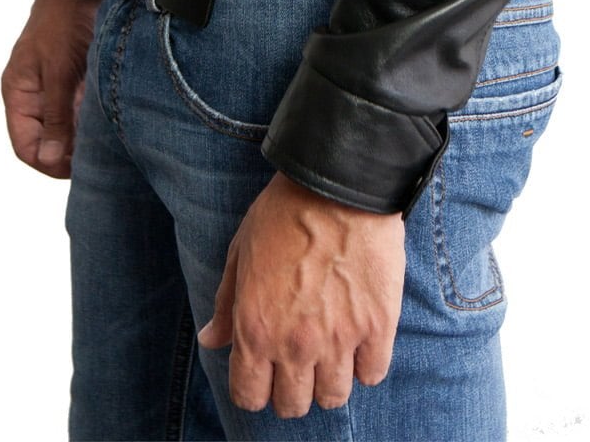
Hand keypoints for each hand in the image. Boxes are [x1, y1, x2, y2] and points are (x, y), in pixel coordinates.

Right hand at [1, 0, 103, 178]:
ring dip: (83, 136)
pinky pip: (81, 111)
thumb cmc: (63, 21)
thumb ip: (55, 117)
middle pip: (47, 141)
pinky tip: (111, 123)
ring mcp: (56, 88)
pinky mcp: (77, 80)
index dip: (47, 163)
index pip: (25, 146)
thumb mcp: (59, 71)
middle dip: (69, 152)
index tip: (75, 169)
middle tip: (97, 158)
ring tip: (106, 141)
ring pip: (67, 128)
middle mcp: (35, 95)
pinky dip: (94, 119)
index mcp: (18, 93)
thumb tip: (49, 161)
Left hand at [196, 170, 405, 417]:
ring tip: (332, 351)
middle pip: (293, 406)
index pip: (249, 397)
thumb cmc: (284, 211)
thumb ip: (227, 302)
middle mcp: (295, 345)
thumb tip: (211, 339)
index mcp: (255, 329)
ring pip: (333, 397)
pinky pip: (372, 375)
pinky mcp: (377, 328)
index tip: (264, 373)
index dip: (255, 389)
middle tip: (299, 363)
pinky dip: (366, 364)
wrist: (338, 184)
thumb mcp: (241, 251)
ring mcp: (339, 340)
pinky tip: (360, 340)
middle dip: (292, 389)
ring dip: (330, 380)